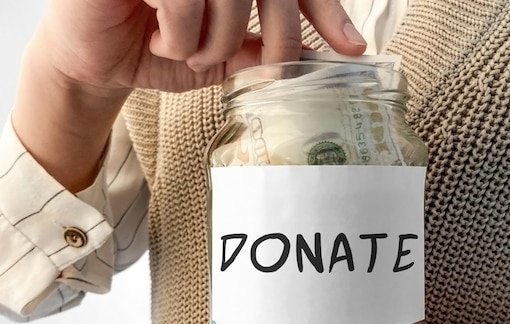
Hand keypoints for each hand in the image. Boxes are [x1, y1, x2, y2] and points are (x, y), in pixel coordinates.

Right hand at [13, 0, 365, 190]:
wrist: (96, 58)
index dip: (328, 14)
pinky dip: (179, 34)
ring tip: (187, 49)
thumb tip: (307, 58)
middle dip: (280, 39)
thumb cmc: (156, 48)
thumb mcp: (218, 58)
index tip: (353, 49)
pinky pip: (185, 1)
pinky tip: (158, 33)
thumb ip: (257, 50)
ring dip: (214, 43)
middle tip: (269, 70)